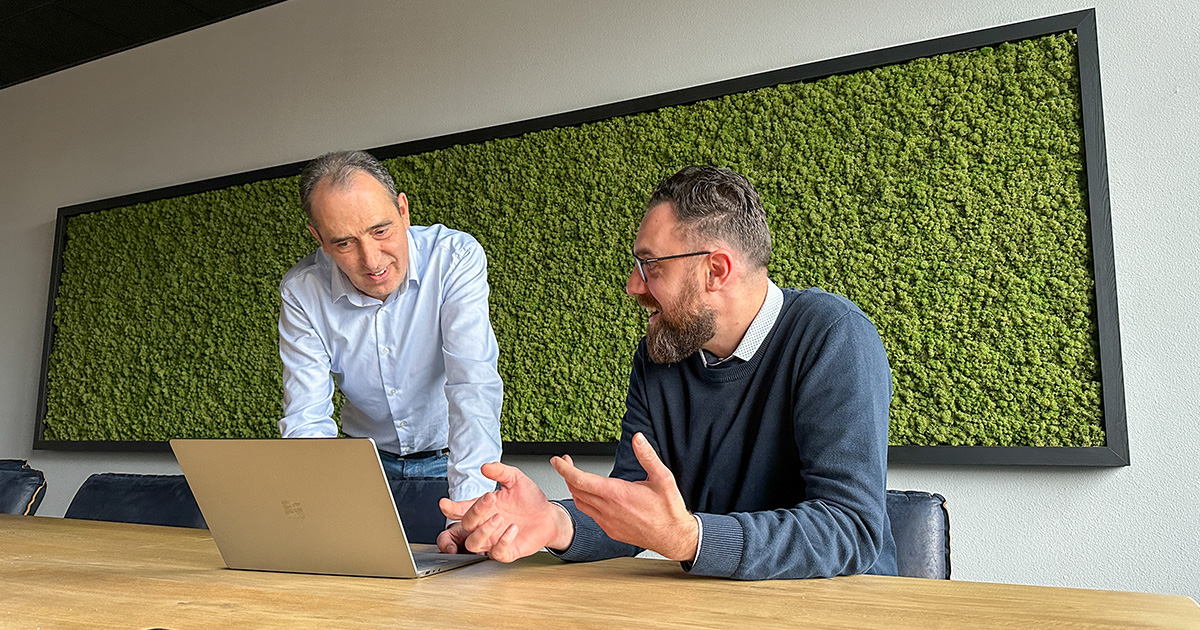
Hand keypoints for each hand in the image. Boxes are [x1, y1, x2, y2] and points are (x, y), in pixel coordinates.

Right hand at [439, 461, 573, 561]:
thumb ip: (500, 471)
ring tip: (499, 517)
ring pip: (474, 544)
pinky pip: (496, 553)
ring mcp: (493, 540)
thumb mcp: (515, 479)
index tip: (445, 504)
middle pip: (467, 525)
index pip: (460, 510)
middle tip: (490, 499)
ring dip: (484, 530)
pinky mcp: (506, 552)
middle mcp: (484, 525)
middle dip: (475, 512)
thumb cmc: (529, 500)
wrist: (548, 516)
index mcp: (483, 508)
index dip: (450, 508)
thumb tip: (485, 467)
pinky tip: (512, 529)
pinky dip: (503, 541)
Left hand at [552, 432, 697, 561]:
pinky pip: (590, 514)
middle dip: (567, 474)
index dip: (565, 469)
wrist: (673, 537)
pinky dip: (584, 502)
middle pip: (576, 491)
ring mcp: (607, 522)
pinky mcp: (610, 530)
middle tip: (566, 462)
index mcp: (617, 494)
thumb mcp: (663, 478)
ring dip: (574, 489)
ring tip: (575, 477)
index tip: (557, 460)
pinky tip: (591, 496)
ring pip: (580, 504)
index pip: (580, 480)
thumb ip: (648, 456)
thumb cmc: (669, 510)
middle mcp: (608, 510)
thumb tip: (638, 438)